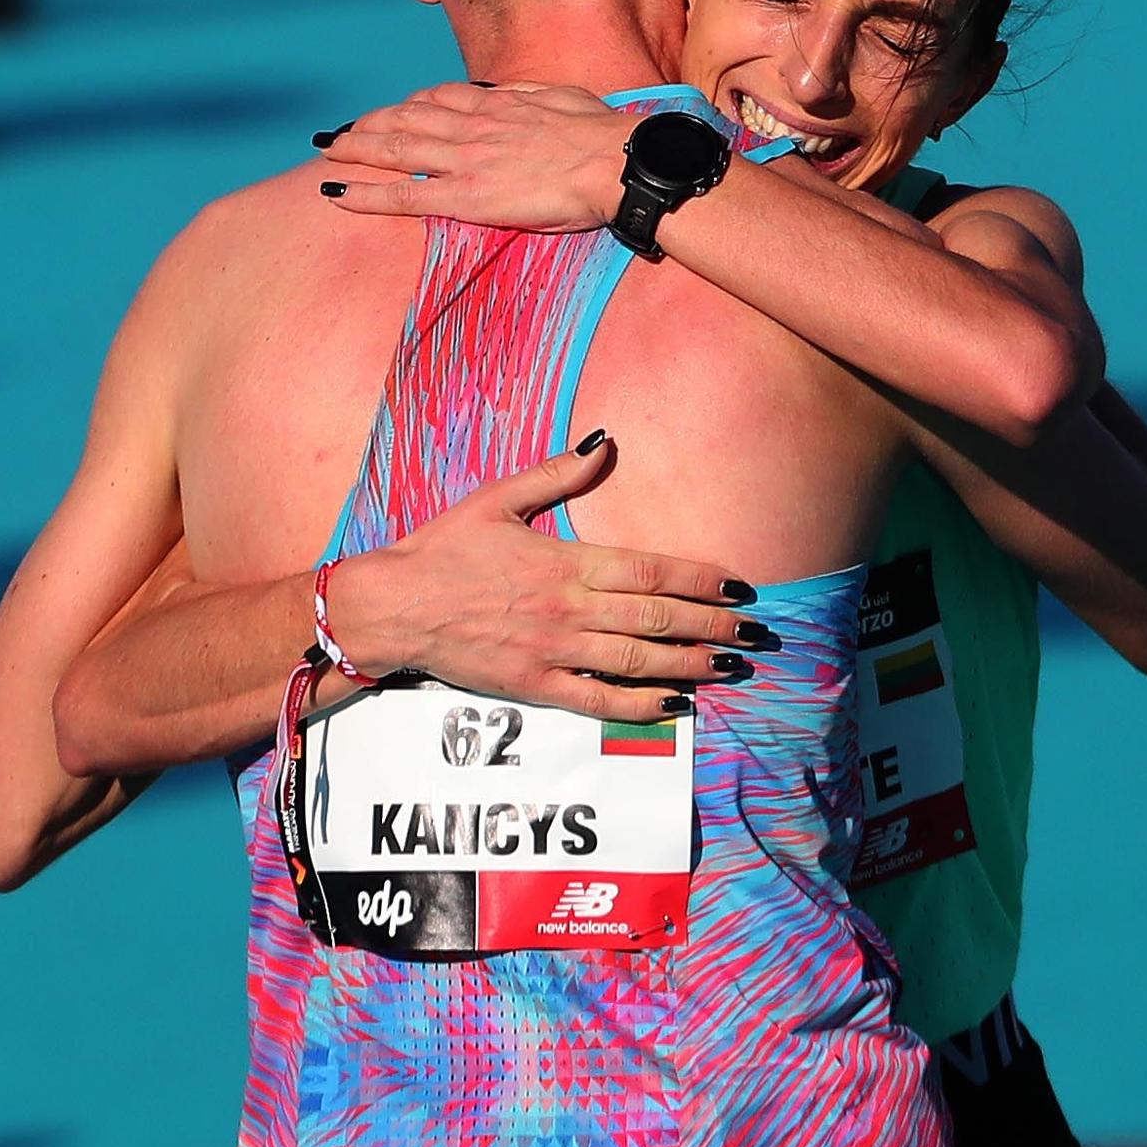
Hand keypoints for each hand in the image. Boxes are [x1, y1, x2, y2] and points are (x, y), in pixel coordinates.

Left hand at [317, 82, 630, 229]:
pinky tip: (336, 193)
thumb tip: (515, 94)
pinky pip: (404, 194)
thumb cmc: (603, 135)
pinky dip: (365, 193)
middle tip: (339, 132)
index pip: (440, 99)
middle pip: (406, 120)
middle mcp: (472, 126)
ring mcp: (465, 160)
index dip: (409, 105)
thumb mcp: (562, 99)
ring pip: (395, 149)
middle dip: (368, 125)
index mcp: (497, 104)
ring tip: (326, 153)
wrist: (616, 161)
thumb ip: (530, 97)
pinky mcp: (466, 195)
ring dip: (355, 149)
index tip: (391, 111)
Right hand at [325, 434, 765, 720]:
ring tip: (731, 664)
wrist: (393, 605)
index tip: (738, 585)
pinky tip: (676, 702)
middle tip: (754, 631)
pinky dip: (640, 704)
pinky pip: (598, 699)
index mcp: (565, 561)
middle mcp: (568, 608)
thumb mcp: (497, 498)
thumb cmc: (443, 549)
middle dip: (711, 624)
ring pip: (637, 661)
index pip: (650, 569)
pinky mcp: (535, 684)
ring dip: (690, 663)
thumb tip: (605, 442)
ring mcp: (554, 650)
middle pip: (656, 617)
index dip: (700, 579)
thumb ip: (556, 474)